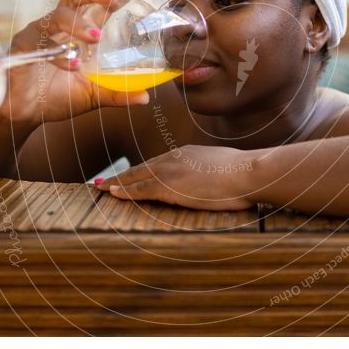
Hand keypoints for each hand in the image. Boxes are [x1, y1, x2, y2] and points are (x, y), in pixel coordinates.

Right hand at [0, 0, 149, 123]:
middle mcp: (59, 27)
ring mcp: (40, 33)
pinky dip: (59, 55)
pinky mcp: (23, 46)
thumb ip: (117, 93)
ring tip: (95, 37)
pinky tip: (73, 66)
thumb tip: (145, 96)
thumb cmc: (55, 97)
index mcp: (78, 32)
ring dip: (78, 23)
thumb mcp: (92, 95)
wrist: (24, 113)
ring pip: (58, 15)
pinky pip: (40, 43)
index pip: (98, 5)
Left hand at [95, 145, 257, 210]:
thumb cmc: (245, 174)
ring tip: (100, 188)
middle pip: (141, 168)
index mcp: (187, 154)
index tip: (127, 175)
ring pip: (136, 177)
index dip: (139, 170)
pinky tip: (112, 194)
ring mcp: (171, 171)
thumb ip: (211, 172)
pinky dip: (124, 191)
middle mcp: (175, 158)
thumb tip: (214, 181)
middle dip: (121, 176)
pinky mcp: (170, 185)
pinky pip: (140, 189)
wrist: (248, 173)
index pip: (157, 163)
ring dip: (116, 184)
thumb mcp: (224, 169)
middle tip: (103, 182)